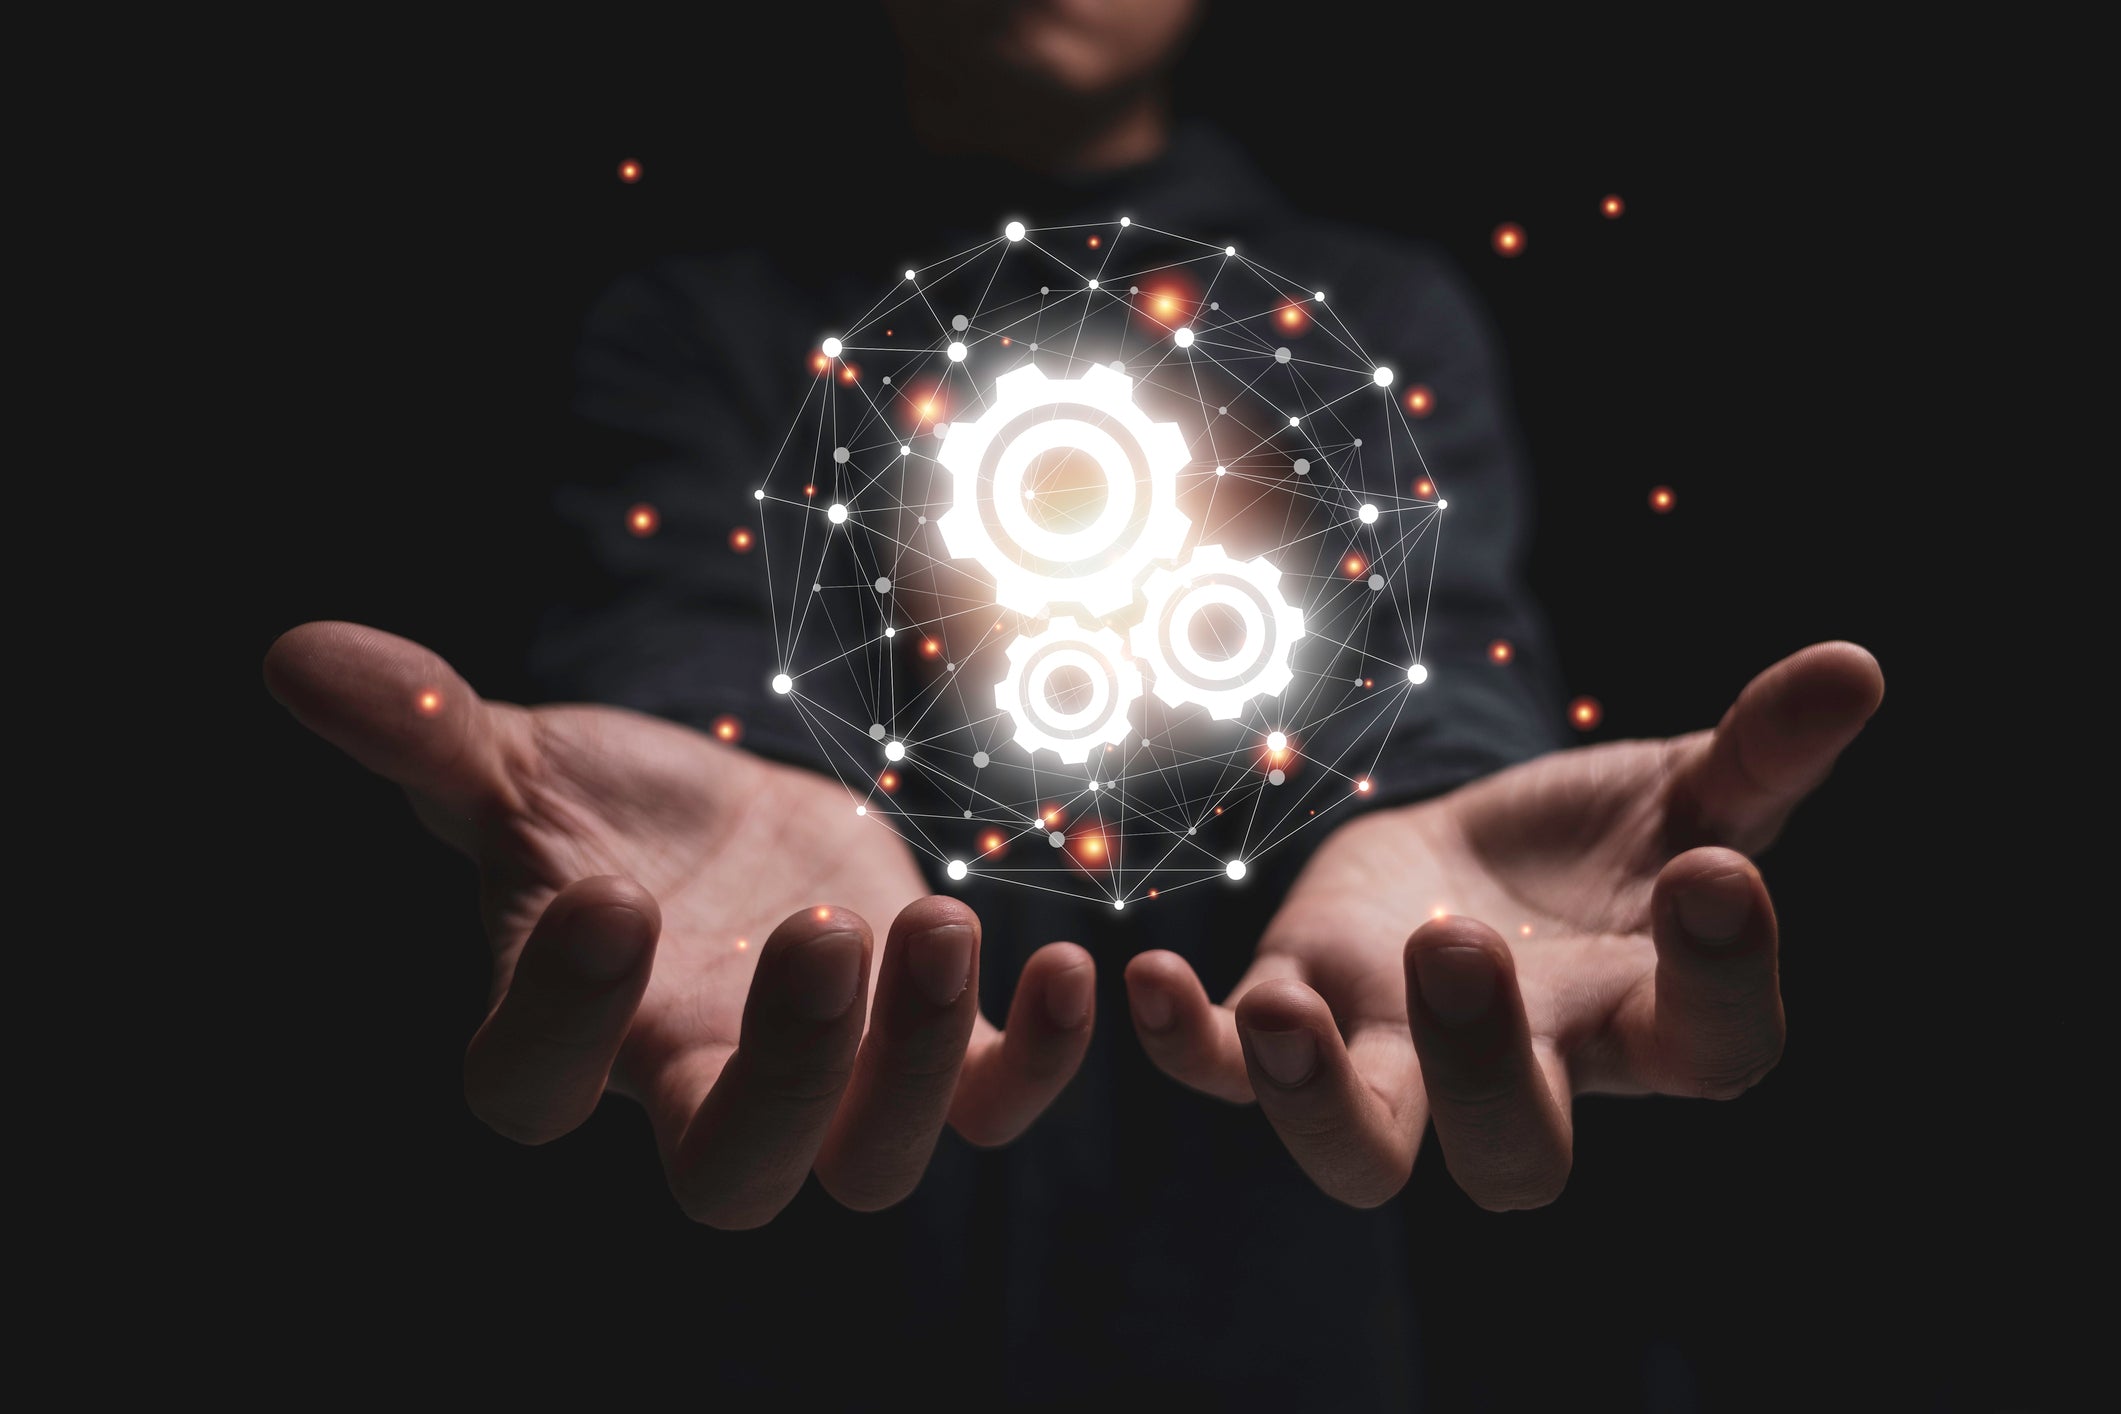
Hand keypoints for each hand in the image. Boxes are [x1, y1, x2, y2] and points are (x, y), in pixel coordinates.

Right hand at [265, 622, 1094, 1226]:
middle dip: (783, 1076)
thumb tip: (297, 654)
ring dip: (918, 1059)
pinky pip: (990, 1108)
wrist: (716, 828)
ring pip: (871, 1164)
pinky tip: (1066, 969)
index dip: (558, 1020)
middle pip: (727, 1177)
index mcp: (571, 1022)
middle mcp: (689, 1079)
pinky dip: (1036, 1065)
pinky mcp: (920, 1043)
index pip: (526, 1089)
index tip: (607, 892)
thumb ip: (426, 730)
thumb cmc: (603, 811)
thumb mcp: (518, 759)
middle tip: (816, 934)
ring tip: (941, 922)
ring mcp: (821, 1078)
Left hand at [1122, 642, 1881, 1208]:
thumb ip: (1759, 752)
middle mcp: (1518, 1068)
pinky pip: (1227, 1075)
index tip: (1717, 874)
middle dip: (1484, 1070)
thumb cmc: (1589, 845)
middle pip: (1515, 1151)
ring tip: (1288, 1013)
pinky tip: (1146, 980)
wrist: (1464, 852)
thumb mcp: (1682, 789)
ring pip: (1365, 1154)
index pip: (1709, 1046)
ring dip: (1321, 1102)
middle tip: (1460, 949)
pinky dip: (1188, 1045)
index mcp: (1638, 1014)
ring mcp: (1395, 1059)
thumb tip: (1854, 667)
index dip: (1726, 980)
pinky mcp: (1295, 1016)